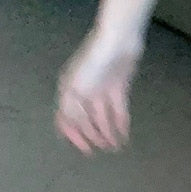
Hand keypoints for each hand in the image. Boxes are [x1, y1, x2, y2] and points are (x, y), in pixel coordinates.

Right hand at [55, 26, 144, 155]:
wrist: (118, 41)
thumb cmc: (93, 62)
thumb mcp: (75, 87)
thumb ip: (71, 110)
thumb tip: (68, 128)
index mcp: (69, 91)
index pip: (67, 119)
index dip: (74, 135)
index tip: (85, 150)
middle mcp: (84, 92)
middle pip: (87, 120)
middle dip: (94, 136)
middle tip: (103, 150)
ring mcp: (102, 90)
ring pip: (104, 117)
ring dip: (108, 132)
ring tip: (115, 146)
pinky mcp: (119, 88)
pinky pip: (118, 110)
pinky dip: (120, 123)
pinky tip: (124, 135)